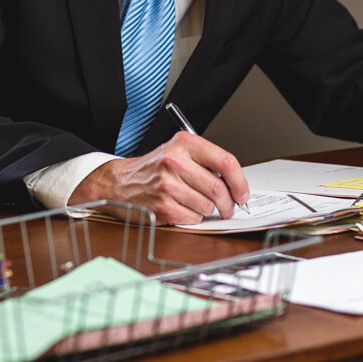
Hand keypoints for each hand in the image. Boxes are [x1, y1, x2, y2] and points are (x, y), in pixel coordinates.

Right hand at [68, 132, 250, 225]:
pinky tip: (182, 208)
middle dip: (228, 203)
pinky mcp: (162, 205)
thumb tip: (236, 183)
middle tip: (228, 208)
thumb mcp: (179, 152)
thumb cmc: (153, 168)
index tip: (243, 194)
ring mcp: (167, 184)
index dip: (240, 182)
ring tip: (195, 203)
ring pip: (207, 205)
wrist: (119, 182)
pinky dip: (193, 217)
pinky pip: (192, 217)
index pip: (226, 161)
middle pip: (218, 188)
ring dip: (207, 209)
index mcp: (185, 144)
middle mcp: (175, 161)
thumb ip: (206, 162)